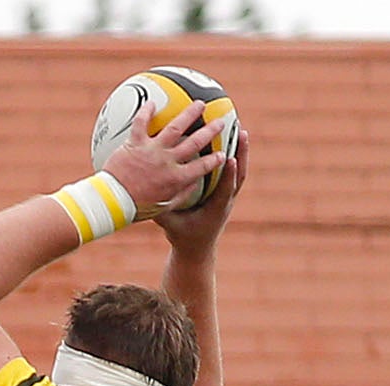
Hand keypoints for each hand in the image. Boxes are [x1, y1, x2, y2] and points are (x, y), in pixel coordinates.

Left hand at [104, 102, 232, 223]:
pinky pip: (142, 123)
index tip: (223, 154)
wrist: (112, 202)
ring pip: (175, 128)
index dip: (214, 161)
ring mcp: (152, 151)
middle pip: (194, 143)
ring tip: (200, 104)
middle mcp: (167, 163)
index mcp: (175, 179)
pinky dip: (146, 112)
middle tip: (220, 122)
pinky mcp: (136, 144)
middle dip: (210, 132)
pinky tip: (152, 102)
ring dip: (189, 114)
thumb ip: (179, 195)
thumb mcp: (162, 207)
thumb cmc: (135, 207)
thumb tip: (193, 185)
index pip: (201, 168)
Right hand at [156, 122, 246, 245]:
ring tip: (241, 131)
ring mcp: (227, 197)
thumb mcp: (170, 225)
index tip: (230, 158)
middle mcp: (225, 202)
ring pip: (239, 172)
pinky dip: (235, 155)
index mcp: (215, 210)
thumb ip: (162, 210)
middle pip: (238, 176)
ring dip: (241, 152)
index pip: (224, 190)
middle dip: (241, 155)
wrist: (196, 250)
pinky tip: (232, 140)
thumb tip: (147, 193)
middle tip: (242, 134)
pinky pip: (233, 172)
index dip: (228, 175)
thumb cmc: (183, 237)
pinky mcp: (225, 193)